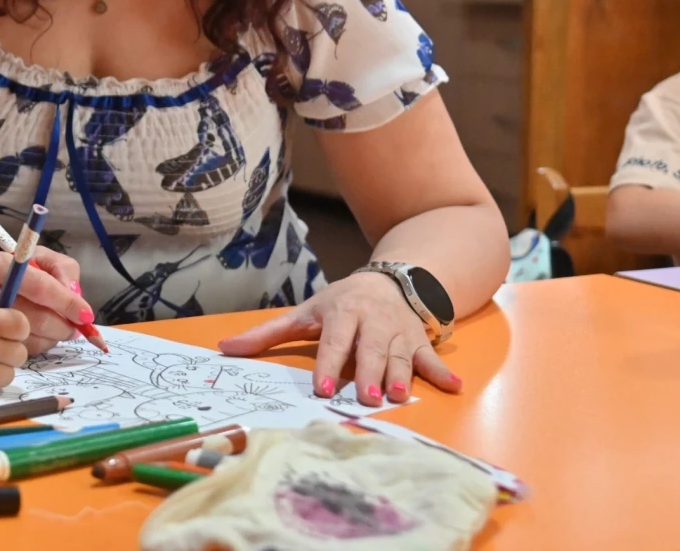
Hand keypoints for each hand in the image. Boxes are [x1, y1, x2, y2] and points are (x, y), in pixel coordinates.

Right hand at [0, 248, 91, 355]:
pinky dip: (27, 351)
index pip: (39, 286)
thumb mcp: (25, 260)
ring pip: (24, 343)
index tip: (85, 315)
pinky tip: (26, 340)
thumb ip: (57, 270)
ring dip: (47, 341)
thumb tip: (76, 297)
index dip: (67, 302)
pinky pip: (9, 359)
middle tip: (72, 329)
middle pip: (34, 319)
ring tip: (50, 332)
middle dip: (61, 327)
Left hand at [217, 271, 460, 406]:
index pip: (334, 341)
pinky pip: (432, 356)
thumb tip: (224, 349)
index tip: (323, 389)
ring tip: (398, 397)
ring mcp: (399, 330)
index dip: (328, 365)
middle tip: (367, 398)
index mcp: (342, 313)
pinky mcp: (420, 340)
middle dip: (368, 373)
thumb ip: (266, 335)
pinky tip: (455, 387)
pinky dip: (443, 372)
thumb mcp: (304, 313)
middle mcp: (373, 320)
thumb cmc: (339, 303)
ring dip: (401, 375)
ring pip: (399, 355)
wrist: (389, 279)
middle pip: (370, 350)